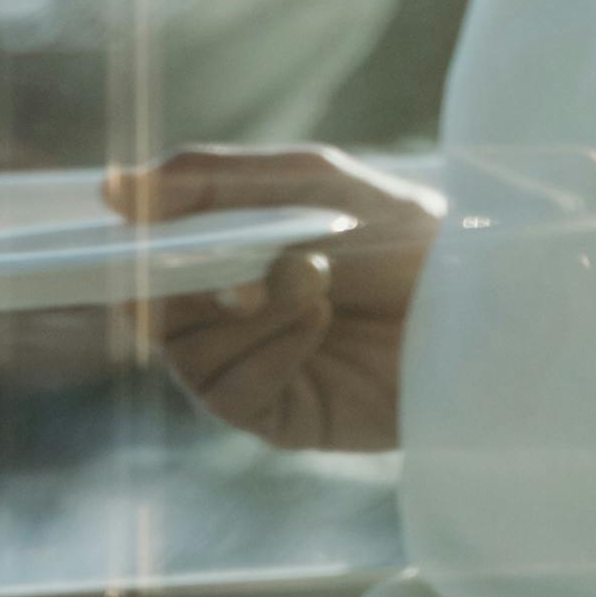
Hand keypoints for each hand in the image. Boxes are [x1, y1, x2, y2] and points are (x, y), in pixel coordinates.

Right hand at [109, 139, 439, 454]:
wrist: (481, 298)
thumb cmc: (405, 232)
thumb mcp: (311, 181)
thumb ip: (214, 180)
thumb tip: (113, 188)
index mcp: (230, 259)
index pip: (148, 263)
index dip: (131, 250)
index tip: (124, 226)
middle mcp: (233, 319)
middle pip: (153, 313)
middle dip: (185, 281)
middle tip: (236, 257)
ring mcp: (255, 369)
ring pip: (187, 354)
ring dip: (247, 309)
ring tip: (312, 277)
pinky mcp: (283, 415)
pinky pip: (230, 393)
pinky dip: (267, 349)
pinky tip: (317, 320)